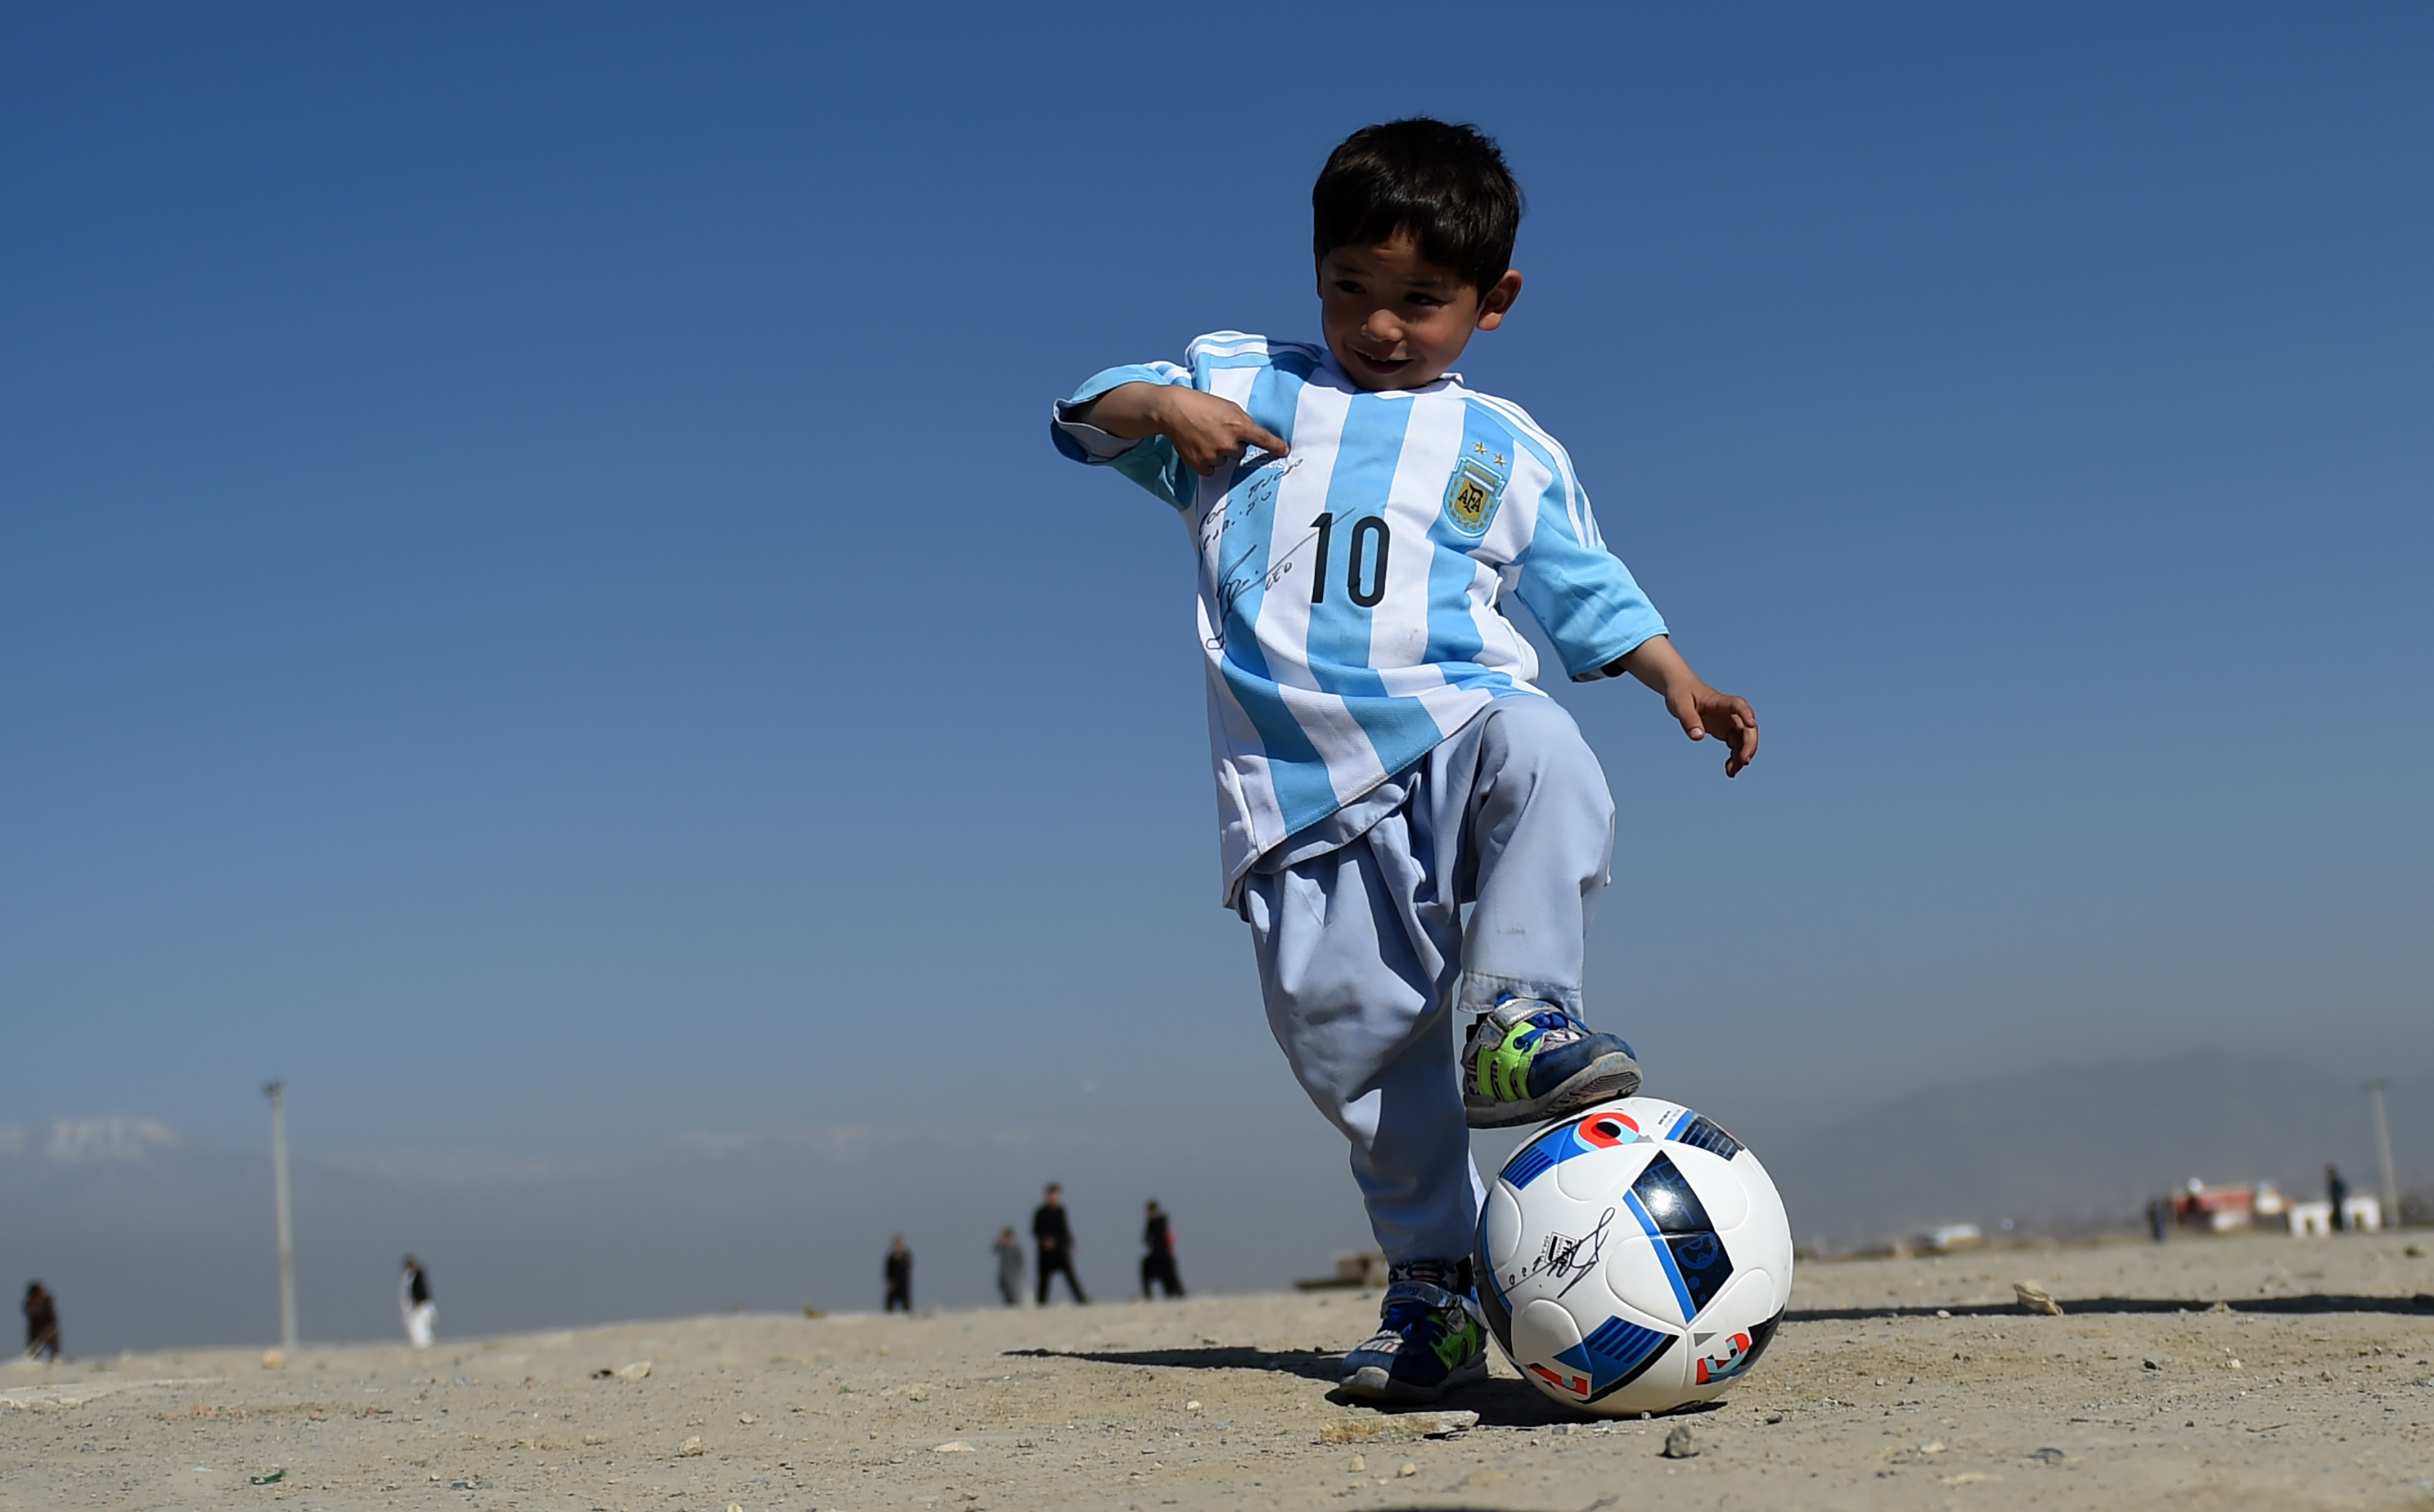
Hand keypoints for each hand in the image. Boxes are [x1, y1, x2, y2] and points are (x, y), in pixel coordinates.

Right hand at [1073, 382, 1286, 475]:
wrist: (1173, 410)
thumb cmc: (1202, 405)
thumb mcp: (1229, 407)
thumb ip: (1243, 421)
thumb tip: (1254, 438)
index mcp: (1239, 425)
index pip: (1263, 439)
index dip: (1275, 447)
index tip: (1285, 452)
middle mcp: (1229, 443)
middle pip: (1241, 453)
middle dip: (1233, 444)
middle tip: (1217, 430)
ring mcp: (1214, 456)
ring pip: (1226, 461)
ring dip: (1219, 452)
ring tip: (1205, 436)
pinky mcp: (1201, 465)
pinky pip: (1212, 470)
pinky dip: (1207, 461)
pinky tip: (1199, 446)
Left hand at [1663, 680, 1758, 776]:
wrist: (1681, 688)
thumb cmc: (1680, 692)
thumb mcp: (1679, 704)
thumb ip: (1689, 719)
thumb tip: (1698, 737)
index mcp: (1719, 702)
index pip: (1737, 705)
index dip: (1746, 713)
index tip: (1751, 724)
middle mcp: (1729, 712)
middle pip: (1747, 727)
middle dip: (1750, 744)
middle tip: (1744, 761)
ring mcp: (1729, 721)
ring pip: (1744, 739)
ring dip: (1742, 755)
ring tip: (1731, 772)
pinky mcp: (1725, 730)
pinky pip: (1736, 745)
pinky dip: (1735, 757)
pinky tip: (1729, 769)